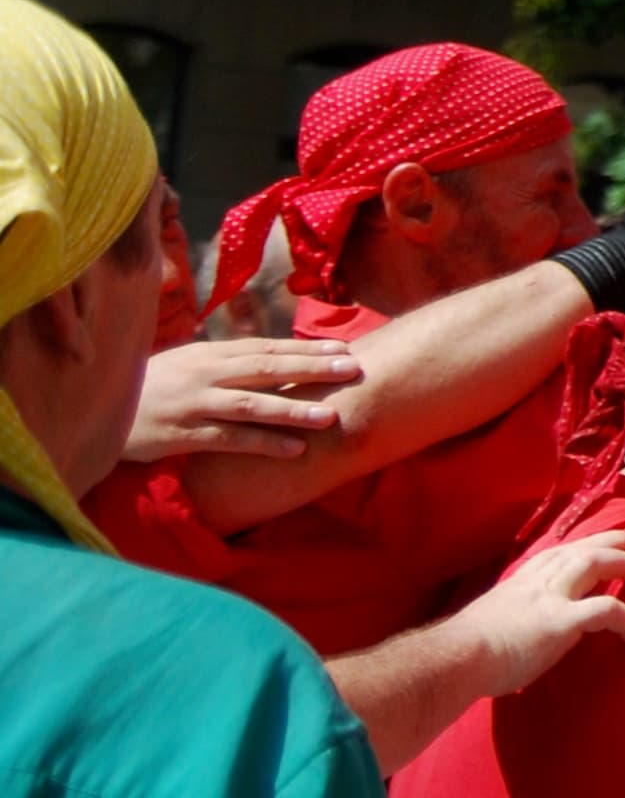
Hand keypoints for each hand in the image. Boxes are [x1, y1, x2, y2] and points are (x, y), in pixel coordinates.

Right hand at [123, 337, 359, 463]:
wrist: (98, 410)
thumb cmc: (150, 388)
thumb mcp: (188, 365)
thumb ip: (226, 363)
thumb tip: (273, 358)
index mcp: (208, 354)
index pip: (265, 348)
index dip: (305, 348)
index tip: (343, 348)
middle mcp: (205, 374)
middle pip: (266, 368)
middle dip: (311, 367)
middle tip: (352, 368)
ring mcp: (194, 404)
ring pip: (252, 404)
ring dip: (293, 409)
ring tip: (331, 416)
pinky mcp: (182, 434)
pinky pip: (229, 439)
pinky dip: (263, 444)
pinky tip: (295, 450)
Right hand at [453, 533, 624, 695]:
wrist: (456, 660)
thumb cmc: (464, 654)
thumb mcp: (490, 624)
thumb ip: (510, 621)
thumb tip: (515, 638)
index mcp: (519, 583)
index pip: (555, 554)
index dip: (580, 546)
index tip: (597, 544)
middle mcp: (536, 582)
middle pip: (580, 549)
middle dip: (610, 541)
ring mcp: (550, 598)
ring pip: (595, 564)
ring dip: (623, 564)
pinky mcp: (561, 621)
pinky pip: (606, 610)